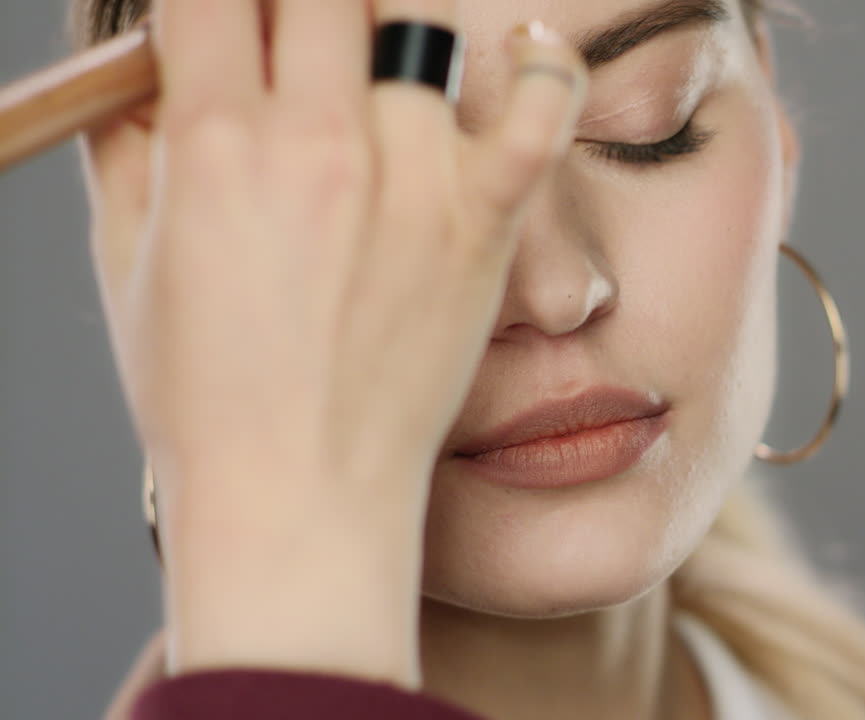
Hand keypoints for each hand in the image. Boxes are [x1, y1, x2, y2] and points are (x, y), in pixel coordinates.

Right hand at [80, 0, 586, 689]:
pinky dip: (544, 66)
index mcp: (214, 143)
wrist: (301, 490)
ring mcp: (413, 177)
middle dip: (299, 5)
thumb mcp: (131, 262)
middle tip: (300, 41)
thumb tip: (141, 74)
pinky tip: (529, 47)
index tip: (227, 22)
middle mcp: (318, 141)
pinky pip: (541, 107)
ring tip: (373, 73)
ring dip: (388, 35)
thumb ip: (130, 146)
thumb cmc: (208, 394)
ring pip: (418, 26)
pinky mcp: (484, 220)